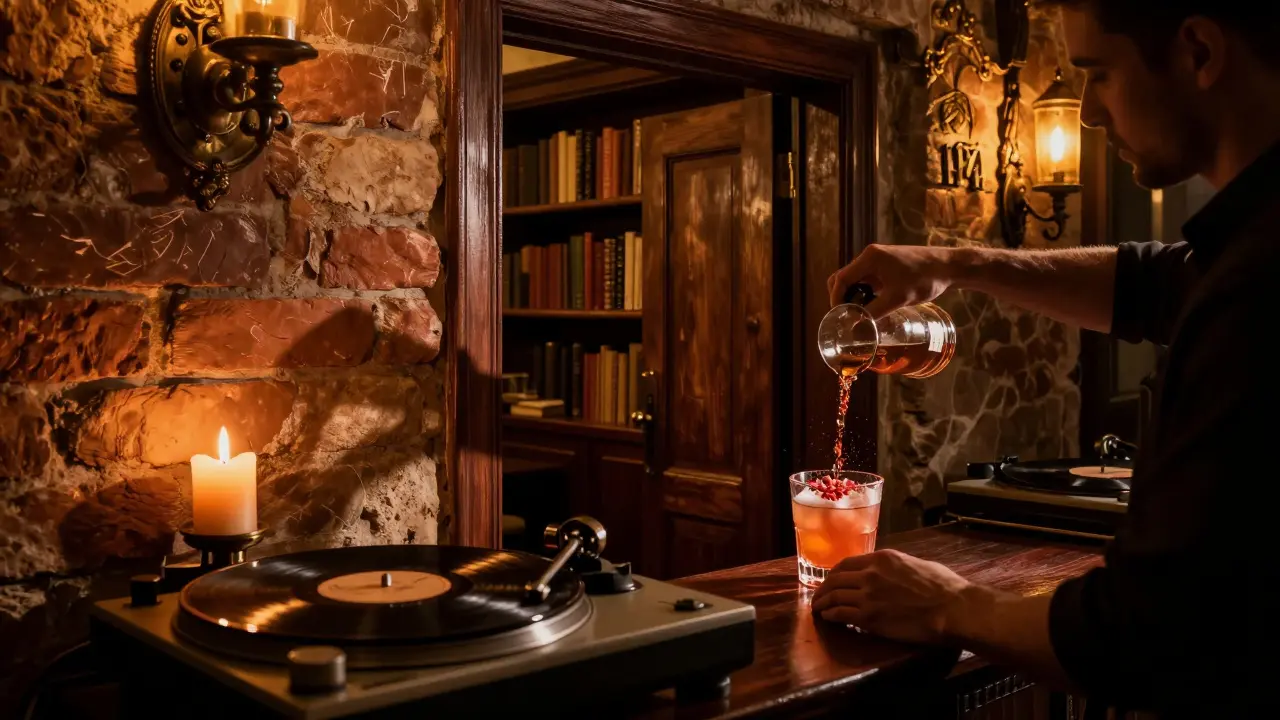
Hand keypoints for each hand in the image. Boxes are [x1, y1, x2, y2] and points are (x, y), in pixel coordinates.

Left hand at [810, 549, 971, 644]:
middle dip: (823, 588)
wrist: (953, 609)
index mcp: (883, 559)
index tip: (830, 581)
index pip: (847, 563)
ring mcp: (868, 595)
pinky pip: (841, 614)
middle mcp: (871, 573)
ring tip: (817, 609)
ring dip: (822, 603)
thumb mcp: (918, 565)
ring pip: (834, 596)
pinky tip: (828, 618)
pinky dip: (831, 615)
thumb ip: (898, 567)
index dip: (834, 573)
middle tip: (819, 597)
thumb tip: (894, 573)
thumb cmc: (945, 587)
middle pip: (835, 579)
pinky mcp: (870, 617)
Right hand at [827, 245, 956, 317]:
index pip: (840, 279)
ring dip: (853, 296)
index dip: (835, 299)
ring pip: (855, 279)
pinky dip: (864, 292)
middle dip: (841, 298)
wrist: (948, 266)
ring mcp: (878, 259)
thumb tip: (855, 328)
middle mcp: (870, 256)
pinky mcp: (886, 264)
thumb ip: (873, 313)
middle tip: (847, 317)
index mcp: (869, 258)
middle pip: (843, 278)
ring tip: (859, 314)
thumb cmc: (924, 279)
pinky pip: (866, 279)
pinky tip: (872, 306)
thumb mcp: (897, 299)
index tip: (838, 317)